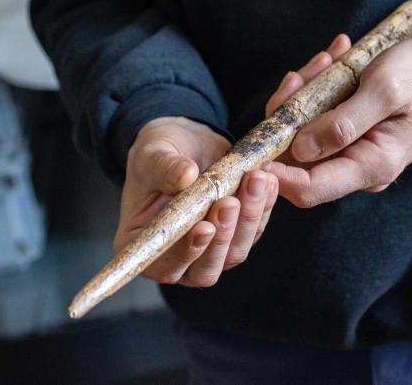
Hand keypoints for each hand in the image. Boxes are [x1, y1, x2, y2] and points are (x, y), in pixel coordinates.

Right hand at [114, 116, 277, 286]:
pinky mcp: (236, 236)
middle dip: (223, 235)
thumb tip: (185, 175)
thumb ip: (165, 168)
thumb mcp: (153, 154)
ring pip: (235, 252)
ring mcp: (209, 251)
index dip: (186, 253)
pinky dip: (263, 207)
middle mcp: (176, 258)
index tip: (204, 227)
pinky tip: (267, 181)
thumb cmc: (158, 154)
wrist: (185, 143)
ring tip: (255, 181)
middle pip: (206, 269)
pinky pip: (254, 230)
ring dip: (248, 218)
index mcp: (144, 245)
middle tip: (231, 201)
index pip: (164, 266)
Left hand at [265, 26, 411, 206]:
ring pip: (304, 134)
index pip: (310, 189)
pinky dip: (316, 90)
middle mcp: (359, 167)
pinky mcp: (348, 135)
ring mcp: (352, 151)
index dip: (275, 176)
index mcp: (372, 165)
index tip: (253, 149)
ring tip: (327, 59)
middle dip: (289, 116)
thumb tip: (300, 150)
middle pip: (299, 159)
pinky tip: (332, 62)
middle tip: (300, 75)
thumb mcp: (385, 89)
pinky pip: (316, 119)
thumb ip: (343, 124)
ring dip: (304, 95)